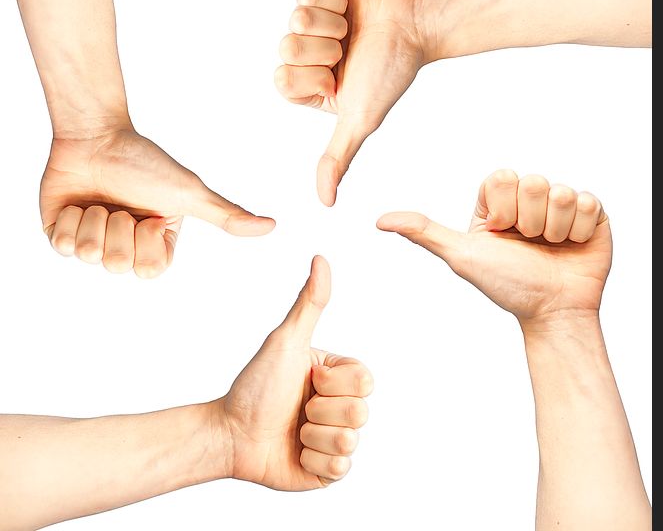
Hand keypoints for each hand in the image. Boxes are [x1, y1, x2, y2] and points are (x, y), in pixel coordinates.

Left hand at [41, 126, 274, 277]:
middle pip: (119, 266)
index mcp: (156, 243)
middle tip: (122, 204)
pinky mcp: (63, 235)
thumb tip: (272, 226)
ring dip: (95, 220)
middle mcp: (127, 246)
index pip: (149, 270)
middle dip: (120, 227)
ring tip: (100, 200)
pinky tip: (78, 203)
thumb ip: (228, 216)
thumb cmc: (146, 163)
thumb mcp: (189, 194)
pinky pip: (64, 246)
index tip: (148, 214)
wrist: (97, 136)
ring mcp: (95, 242)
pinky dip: (70, 219)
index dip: (145, 242)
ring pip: (90, 256)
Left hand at [215, 256, 372, 489]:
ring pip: (350, 441)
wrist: (230, 434)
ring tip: (292, 430)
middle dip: (319, 410)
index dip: (333, 381)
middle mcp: (342, 406)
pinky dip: (312, 461)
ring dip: (312, 436)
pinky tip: (295, 452)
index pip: (365, 380)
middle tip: (296, 408)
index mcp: (338, 376)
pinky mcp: (328, 471)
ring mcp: (337, 439)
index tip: (307, 378)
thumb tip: (320, 258)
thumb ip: (309, 303)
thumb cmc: (256, 385)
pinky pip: (340, 469)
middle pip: (360, 411)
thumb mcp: (286, 342)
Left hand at [275, 0, 424, 205]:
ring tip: (352, 32)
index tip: (338, 78)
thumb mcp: (359, 120)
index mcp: (307, 85)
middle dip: (325, 51)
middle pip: (285, 48)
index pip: (282, 79)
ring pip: (295, 20)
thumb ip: (337, 158)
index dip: (312, 77)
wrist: (416, 27)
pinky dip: (334, 2)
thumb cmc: (389, 75)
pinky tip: (351, 10)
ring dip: (332, 27)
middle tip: (348, 53)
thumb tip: (326, 202)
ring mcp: (309, 23)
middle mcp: (304, 55)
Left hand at [377, 169, 610, 324]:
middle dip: (528, 222)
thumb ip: (424, 232)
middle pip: (532, 182)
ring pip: (561, 192)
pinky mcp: (591, 213)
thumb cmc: (506, 285)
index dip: (502, 209)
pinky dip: (578, 232)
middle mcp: (528, 199)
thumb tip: (379, 220)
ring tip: (550, 248)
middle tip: (528, 245)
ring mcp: (560, 205)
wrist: (552, 312)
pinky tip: (571, 247)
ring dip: (554, 230)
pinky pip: (588, 202)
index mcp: (497, 203)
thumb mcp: (461, 256)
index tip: (500, 233)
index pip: (502, 177)